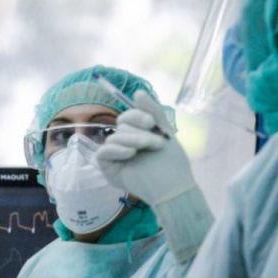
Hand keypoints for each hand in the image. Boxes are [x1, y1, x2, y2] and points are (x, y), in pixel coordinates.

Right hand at [96, 91, 196, 205]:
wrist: (173, 186)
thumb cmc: (171, 162)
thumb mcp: (163, 130)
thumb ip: (151, 111)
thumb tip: (137, 92)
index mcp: (136, 135)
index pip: (127, 118)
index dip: (136, 116)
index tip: (151, 122)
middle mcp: (124, 144)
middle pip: (120, 127)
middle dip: (139, 132)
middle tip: (156, 143)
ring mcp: (115, 157)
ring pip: (114, 138)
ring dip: (133, 141)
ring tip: (147, 149)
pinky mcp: (108, 169)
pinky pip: (103, 152)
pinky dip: (116, 150)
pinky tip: (130, 154)